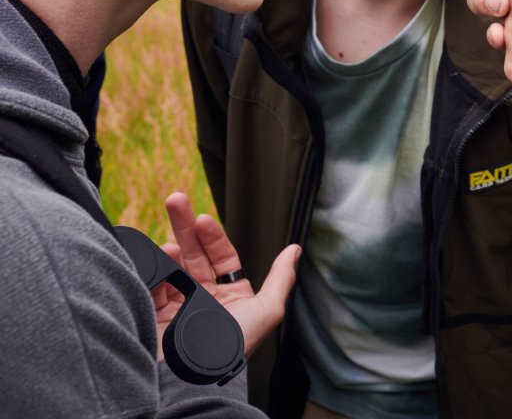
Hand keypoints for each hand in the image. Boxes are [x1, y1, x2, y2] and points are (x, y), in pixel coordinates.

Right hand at [152, 192, 298, 358]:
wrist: (195, 376)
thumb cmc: (233, 346)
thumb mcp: (267, 310)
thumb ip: (280, 278)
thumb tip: (295, 249)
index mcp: (231, 296)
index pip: (222, 257)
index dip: (213, 236)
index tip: (203, 218)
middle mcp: (205, 299)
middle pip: (194, 254)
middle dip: (184, 226)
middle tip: (175, 200)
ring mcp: (178, 306)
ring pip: (172, 266)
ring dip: (169, 245)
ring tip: (169, 239)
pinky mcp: (154, 314)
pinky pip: (152, 285)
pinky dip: (153, 269)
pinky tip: (158, 259)